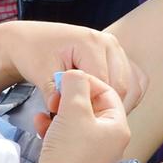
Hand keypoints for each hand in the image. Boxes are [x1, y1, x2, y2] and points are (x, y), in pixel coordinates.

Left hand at [0, 21, 146, 125]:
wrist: (30, 40)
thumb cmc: (34, 53)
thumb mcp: (40, 72)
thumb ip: (51, 91)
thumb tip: (58, 109)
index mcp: (92, 43)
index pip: (105, 84)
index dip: (93, 107)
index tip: (77, 121)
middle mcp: (109, 43)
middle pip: (123, 86)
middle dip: (107, 108)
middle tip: (87, 123)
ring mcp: (115, 49)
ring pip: (131, 85)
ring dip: (117, 104)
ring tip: (95, 117)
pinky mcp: (116, 56)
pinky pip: (132, 81)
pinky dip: (122, 97)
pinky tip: (104, 109)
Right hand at [30, 70, 131, 162]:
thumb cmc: (70, 148)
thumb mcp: (74, 108)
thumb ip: (76, 84)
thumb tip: (75, 74)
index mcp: (119, 128)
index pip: (108, 93)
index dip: (86, 81)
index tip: (65, 78)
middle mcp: (112, 143)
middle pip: (92, 108)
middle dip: (70, 99)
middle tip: (55, 96)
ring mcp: (95, 156)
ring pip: (77, 124)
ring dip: (59, 113)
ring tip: (46, 111)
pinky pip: (68, 139)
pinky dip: (55, 129)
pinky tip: (40, 125)